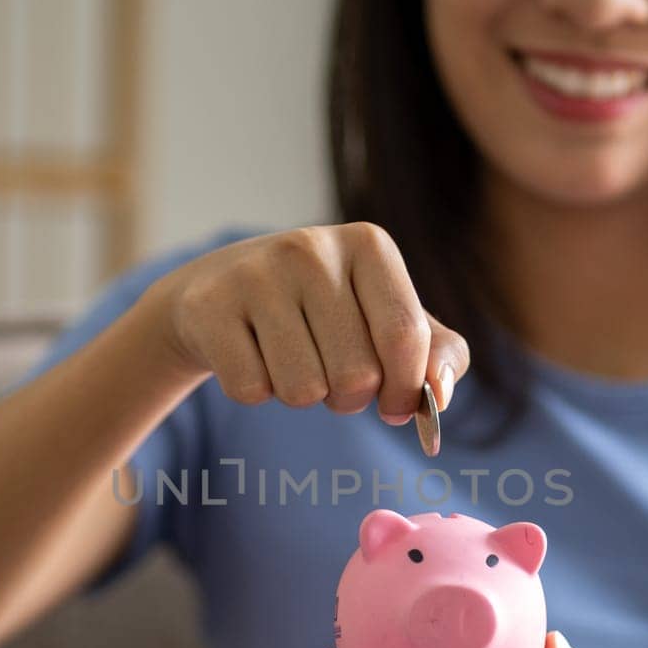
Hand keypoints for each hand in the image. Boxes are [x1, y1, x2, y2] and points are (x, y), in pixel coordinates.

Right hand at [138, 223, 469, 423]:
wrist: (220, 290)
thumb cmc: (324, 313)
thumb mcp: (387, 319)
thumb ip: (436, 355)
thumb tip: (439, 397)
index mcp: (369, 244)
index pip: (406, 338)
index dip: (406, 390)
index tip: (395, 403)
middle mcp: (312, 247)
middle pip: (357, 376)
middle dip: (348, 397)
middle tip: (329, 370)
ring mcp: (255, 273)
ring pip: (303, 391)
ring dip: (302, 395)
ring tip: (289, 358)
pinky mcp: (208, 306)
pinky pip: (252, 391)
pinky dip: (256, 390)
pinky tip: (250, 353)